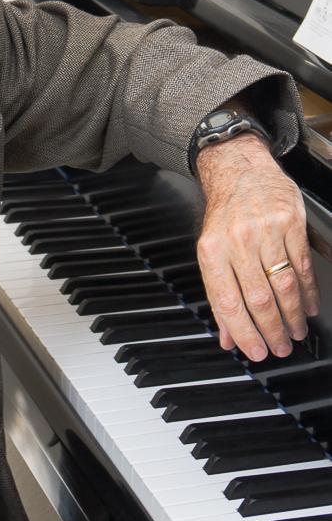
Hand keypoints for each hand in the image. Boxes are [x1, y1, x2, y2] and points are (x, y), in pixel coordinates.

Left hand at [195, 132, 319, 360]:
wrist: (239, 168)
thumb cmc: (224, 213)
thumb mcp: (210, 250)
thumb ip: (219, 294)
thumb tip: (227, 336)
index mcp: (212, 250)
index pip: (228, 302)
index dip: (244, 333)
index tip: (255, 352)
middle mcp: (238, 241)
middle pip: (259, 298)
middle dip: (272, 330)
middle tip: (281, 348)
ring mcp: (265, 231)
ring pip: (283, 285)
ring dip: (293, 316)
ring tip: (296, 332)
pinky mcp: (290, 223)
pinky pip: (302, 266)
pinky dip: (308, 292)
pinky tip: (309, 306)